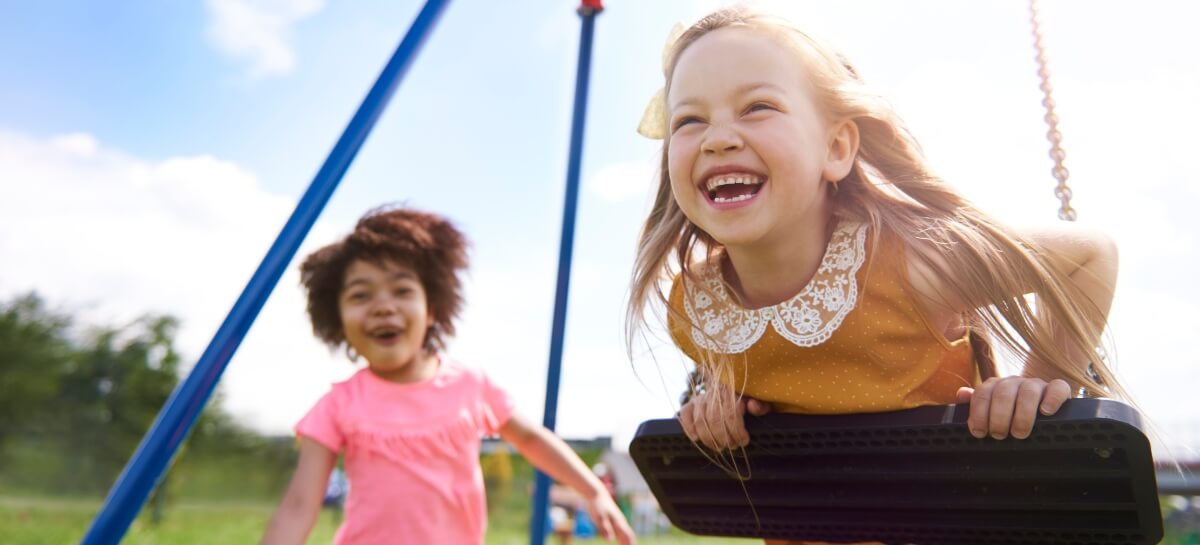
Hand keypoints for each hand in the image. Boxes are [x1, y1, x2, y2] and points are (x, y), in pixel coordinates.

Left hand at [583, 493, 635, 544]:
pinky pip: (621, 531)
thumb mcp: (599, 518)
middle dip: (630, 544)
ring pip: (626, 533)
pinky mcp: (614, 520)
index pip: (627, 536)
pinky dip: (623, 538)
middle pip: (629, 536)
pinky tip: (621, 542)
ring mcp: (618, 520)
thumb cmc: (597, 505)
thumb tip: (610, 540)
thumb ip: (605, 529)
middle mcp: (620, 522)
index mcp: (618, 522)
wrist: (596, 493)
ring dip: (627, 542)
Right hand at [678, 385, 771, 450]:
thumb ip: (760, 404)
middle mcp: (714, 394)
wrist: (732, 387)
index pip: (731, 413)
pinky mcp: (691, 404)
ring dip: (709, 439)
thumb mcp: (760, 400)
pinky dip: (688, 427)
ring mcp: (701, 398)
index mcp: (732, 392)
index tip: (744, 441)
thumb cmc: (748, 398)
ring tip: (720, 447)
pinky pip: (684, 414)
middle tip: (733, 446)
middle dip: (724, 438)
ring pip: (700, 420)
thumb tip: (752, 406)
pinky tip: (696, 438)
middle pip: (714, 420)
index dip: (737, 431)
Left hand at [956, 377, 1070, 438]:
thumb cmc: (1011, 415)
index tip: (979, 432)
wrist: (1042, 408)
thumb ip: (975, 403)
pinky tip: (1046, 413)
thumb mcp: (991, 411)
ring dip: (1023, 415)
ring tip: (1019, 433)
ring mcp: (1036, 384)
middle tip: (999, 435)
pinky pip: (1058, 388)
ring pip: (1029, 391)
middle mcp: (1014, 382)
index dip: (978, 413)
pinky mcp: (1058, 389)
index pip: (982, 393)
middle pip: (1003, 393)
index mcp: (995, 386)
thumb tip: (962, 394)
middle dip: (998, 417)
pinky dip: (1052, 399)